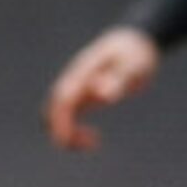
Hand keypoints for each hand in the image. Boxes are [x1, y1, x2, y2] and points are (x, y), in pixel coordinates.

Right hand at [44, 26, 159, 150]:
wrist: (134, 42)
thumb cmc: (134, 54)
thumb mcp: (132, 66)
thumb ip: (118, 79)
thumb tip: (103, 95)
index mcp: (82, 74)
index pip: (62, 100)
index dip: (60, 121)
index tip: (66, 141)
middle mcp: (73, 81)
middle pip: (52, 109)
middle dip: (62, 131)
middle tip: (90, 145)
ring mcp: (75, 89)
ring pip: (56, 115)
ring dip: (66, 133)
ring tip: (92, 143)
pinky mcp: (82, 96)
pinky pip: (67, 117)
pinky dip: (74, 131)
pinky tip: (94, 138)